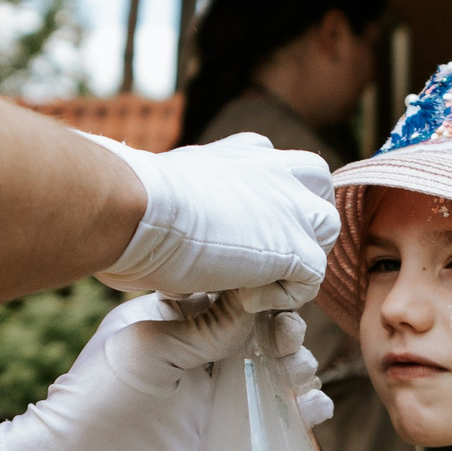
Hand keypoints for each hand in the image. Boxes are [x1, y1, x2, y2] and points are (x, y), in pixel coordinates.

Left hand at [0, 292, 328, 450]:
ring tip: (297, 382)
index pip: (231, 295)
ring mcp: (210, 385)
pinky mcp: (221, 423)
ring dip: (295, 371)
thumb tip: (256, 298)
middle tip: (287, 348)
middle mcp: (197, 346)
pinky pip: (270, 409)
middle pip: (261, 330)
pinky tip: (313, 409)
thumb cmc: (100, 401)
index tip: (280, 308)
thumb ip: (204, 327)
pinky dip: (298, 408)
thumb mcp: (152, 353)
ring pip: (272, 368)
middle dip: (285, 337)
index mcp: (173, 317)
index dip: (263, 299)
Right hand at [87, 131, 339, 302]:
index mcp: (241, 153)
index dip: (269, 201)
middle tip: (259, 257)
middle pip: (317, 186)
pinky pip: (311, 279)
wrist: (132, 208)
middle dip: (301, 221)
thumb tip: (161, 228)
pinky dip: (281, 296)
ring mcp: (290, 206)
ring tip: (250, 280)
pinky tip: (240, 297)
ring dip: (296, 260)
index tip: (236, 230)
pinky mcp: (295, 246)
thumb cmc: (126, 204)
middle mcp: (273, 169)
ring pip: (325, 231)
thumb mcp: (164, 192)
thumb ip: (184, 204)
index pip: (278, 166)